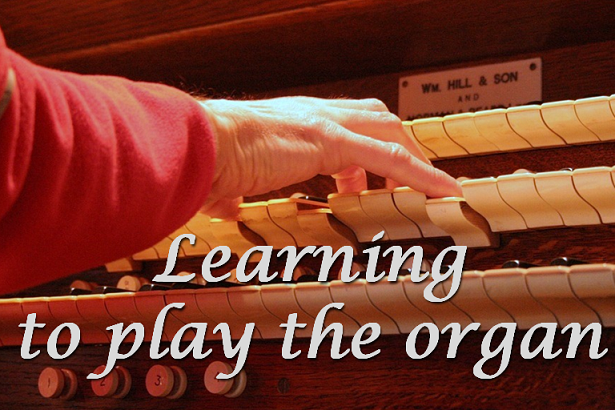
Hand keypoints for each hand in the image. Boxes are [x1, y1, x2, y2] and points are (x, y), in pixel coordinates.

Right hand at [199, 97, 460, 217]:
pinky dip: (422, 174)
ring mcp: (325, 124)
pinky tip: (443, 191)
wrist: (200, 145)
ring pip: (390, 131)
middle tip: (404, 184)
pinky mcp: (331, 141)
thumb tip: (225, 208)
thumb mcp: (227, 177)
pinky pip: (391, 157)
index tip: (365, 179)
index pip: (343, 124)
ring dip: (413, 160)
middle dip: (397, 147)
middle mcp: (314, 114)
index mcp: (294, 122)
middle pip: (376, 117)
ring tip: (430, 191)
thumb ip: (233, 192)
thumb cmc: (208, 159)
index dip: (363, 149)